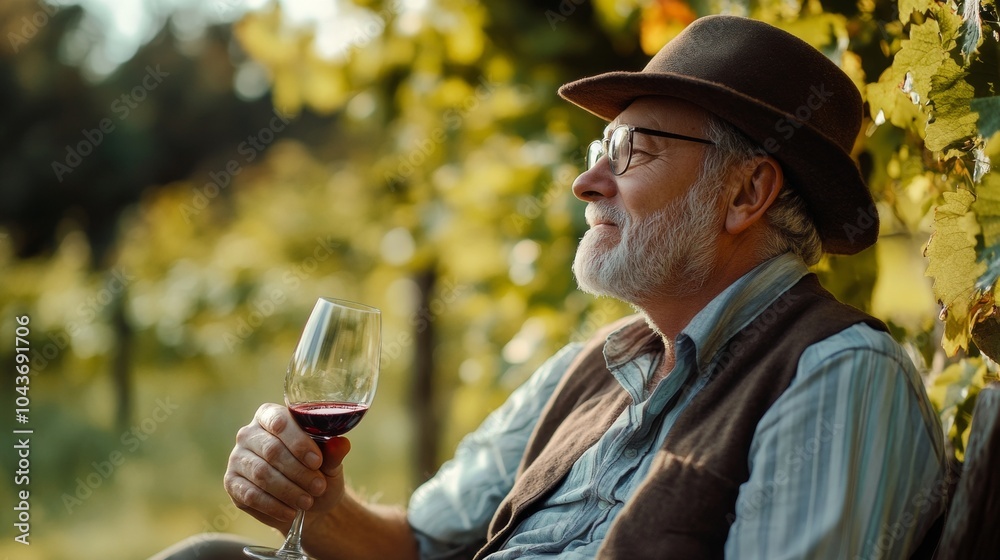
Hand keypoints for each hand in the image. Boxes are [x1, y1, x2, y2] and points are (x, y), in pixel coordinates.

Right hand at [224, 403, 351, 530]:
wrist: (308, 503)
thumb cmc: (318, 472)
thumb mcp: (330, 462)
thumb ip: (333, 452)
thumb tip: (341, 443)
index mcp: (271, 416)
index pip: (280, 422)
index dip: (299, 442)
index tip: (317, 462)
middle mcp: (249, 433)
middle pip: (271, 449)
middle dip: (298, 471)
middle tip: (318, 487)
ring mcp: (238, 458)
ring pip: (261, 473)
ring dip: (288, 490)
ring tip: (308, 501)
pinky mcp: (232, 483)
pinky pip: (251, 494)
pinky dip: (274, 505)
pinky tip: (291, 512)